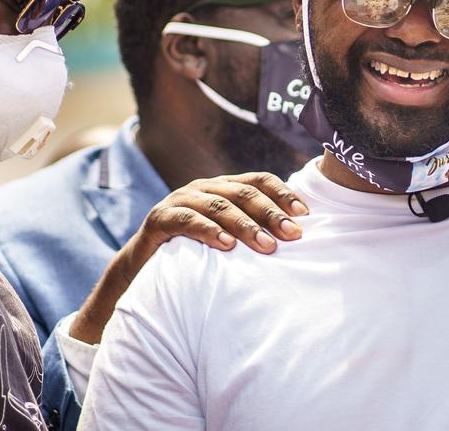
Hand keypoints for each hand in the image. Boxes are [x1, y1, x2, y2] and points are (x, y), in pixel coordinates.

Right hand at [131, 172, 308, 257]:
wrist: (143, 268)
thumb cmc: (194, 253)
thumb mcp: (228, 238)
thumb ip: (254, 231)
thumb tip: (297, 237)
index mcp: (223, 187)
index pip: (259, 181)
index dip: (283, 194)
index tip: (305, 215)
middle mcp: (204, 188)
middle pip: (244, 193)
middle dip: (271, 213)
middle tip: (293, 235)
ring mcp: (181, 200)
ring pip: (219, 205)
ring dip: (246, 225)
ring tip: (267, 245)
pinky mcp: (161, 218)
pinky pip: (188, 220)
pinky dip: (209, 231)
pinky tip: (227, 245)